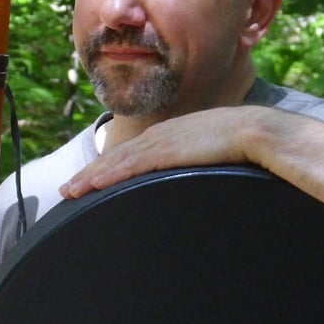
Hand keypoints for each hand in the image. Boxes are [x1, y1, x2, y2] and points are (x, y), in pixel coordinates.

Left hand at [60, 107, 262, 197]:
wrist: (256, 131)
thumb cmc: (240, 144)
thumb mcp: (211, 152)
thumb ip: (196, 161)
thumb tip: (193, 177)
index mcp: (170, 135)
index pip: (131, 153)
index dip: (107, 167)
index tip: (90, 181)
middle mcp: (160, 136)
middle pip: (116, 157)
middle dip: (90, 174)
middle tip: (67, 190)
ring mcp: (163, 142)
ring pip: (118, 161)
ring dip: (91, 177)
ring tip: (71, 191)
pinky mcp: (169, 151)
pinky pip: (133, 165)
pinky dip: (111, 174)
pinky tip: (95, 184)